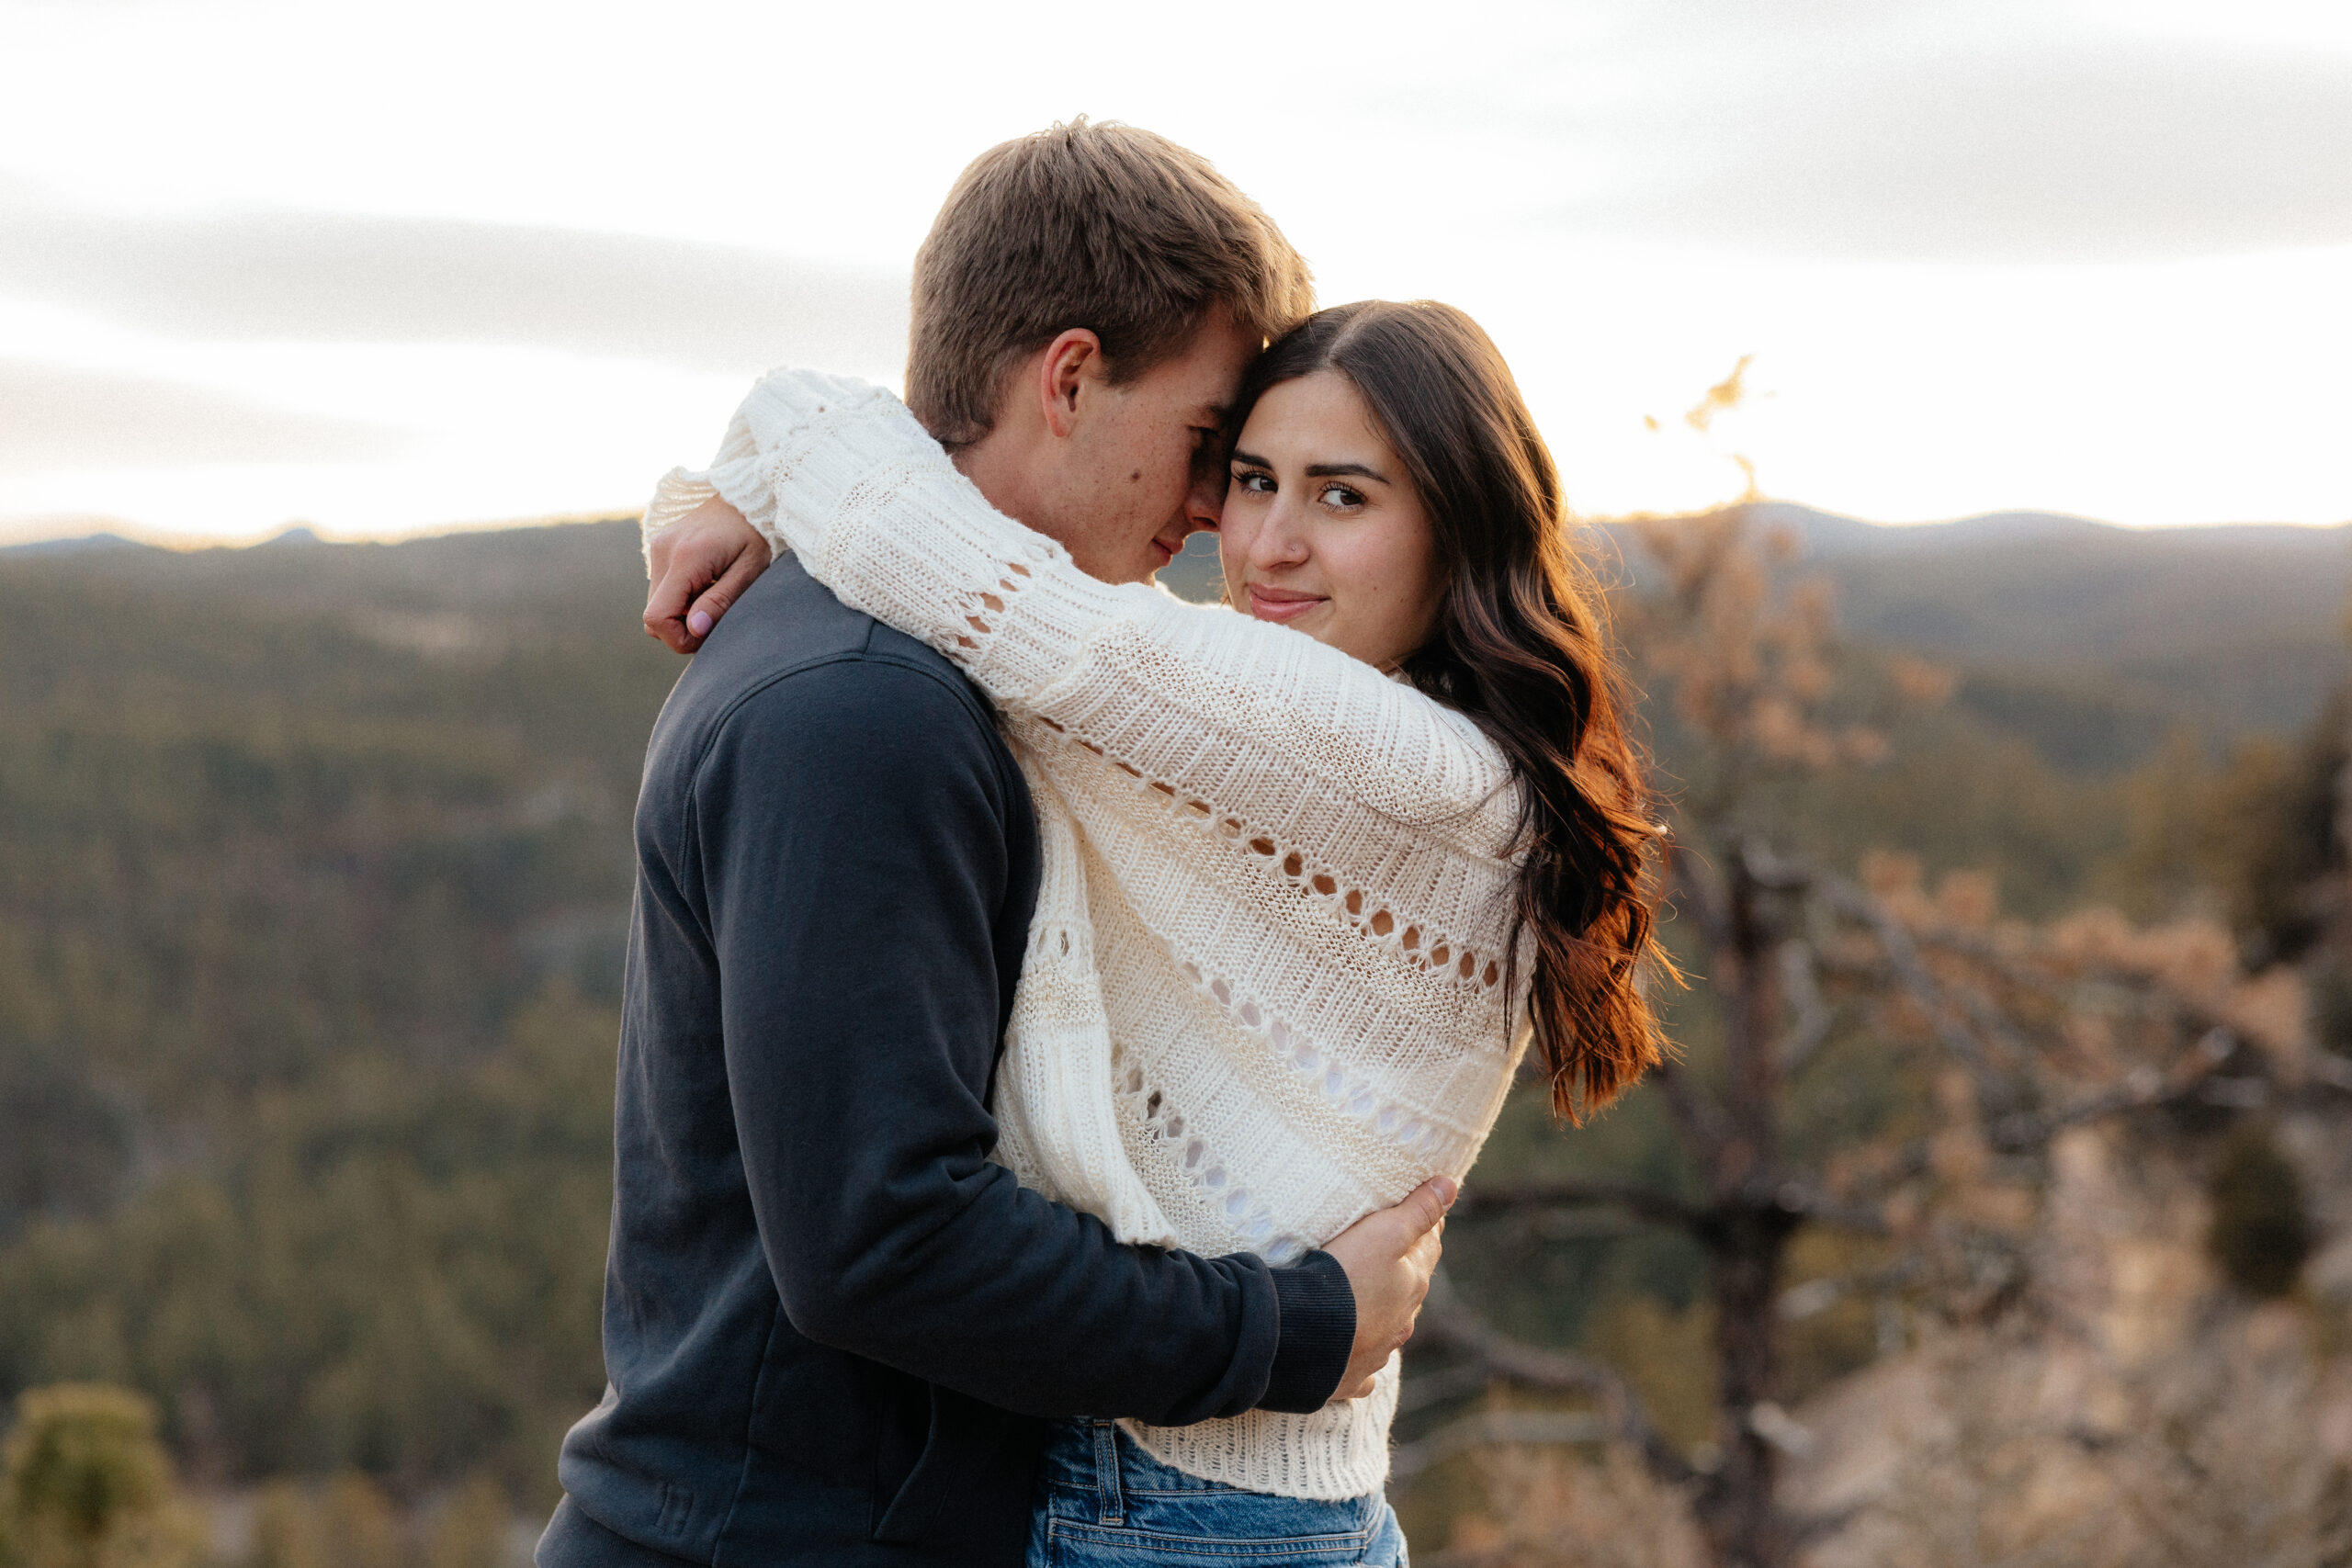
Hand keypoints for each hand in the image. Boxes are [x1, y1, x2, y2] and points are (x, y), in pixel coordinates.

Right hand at [644, 497, 772, 653]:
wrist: (749, 496)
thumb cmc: (757, 535)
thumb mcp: (750, 571)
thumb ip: (721, 601)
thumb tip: (694, 630)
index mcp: (686, 557)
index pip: (657, 618)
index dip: (679, 639)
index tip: (708, 634)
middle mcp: (663, 550)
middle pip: (653, 616)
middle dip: (682, 628)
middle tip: (716, 618)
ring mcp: (658, 546)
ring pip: (656, 604)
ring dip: (681, 613)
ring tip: (714, 596)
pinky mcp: (660, 546)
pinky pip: (661, 587)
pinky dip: (680, 597)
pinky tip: (706, 585)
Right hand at [1320, 1175, 1456, 1400]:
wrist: (1307, 1338)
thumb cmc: (1347, 1278)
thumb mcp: (1384, 1233)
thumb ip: (1418, 1210)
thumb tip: (1452, 1184)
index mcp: (1412, 1286)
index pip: (1427, 1250)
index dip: (1426, 1230)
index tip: (1423, 1217)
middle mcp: (1401, 1323)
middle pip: (1409, 1291)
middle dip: (1404, 1274)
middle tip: (1392, 1255)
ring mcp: (1377, 1353)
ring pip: (1390, 1330)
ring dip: (1385, 1315)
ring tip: (1371, 1300)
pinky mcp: (1349, 1377)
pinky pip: (1364, 1371)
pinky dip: (1364, 1360)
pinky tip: (1360, 1358)